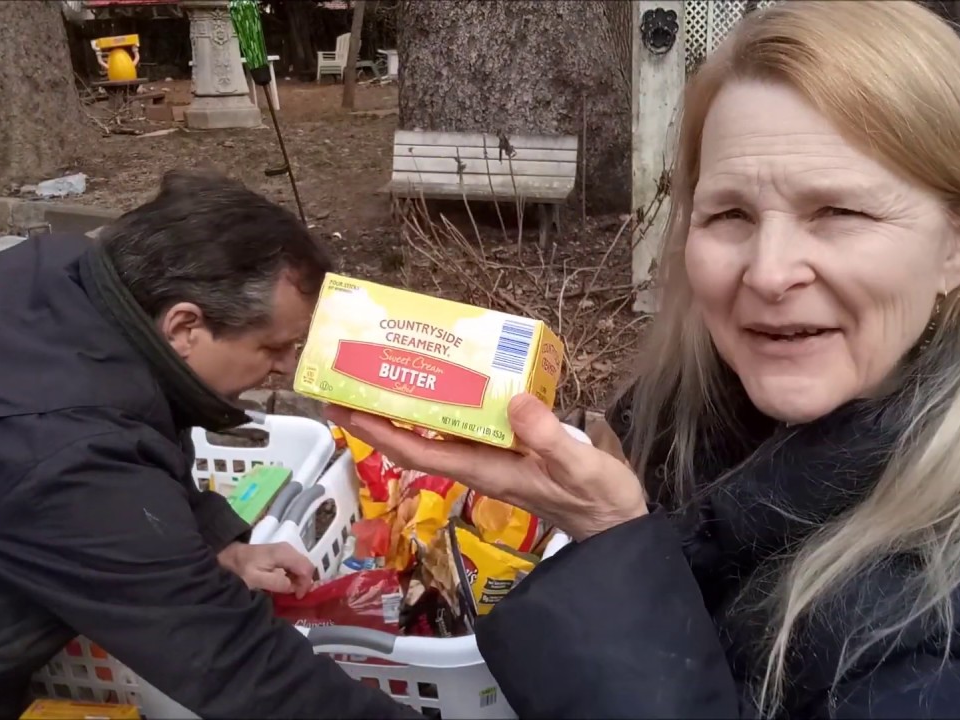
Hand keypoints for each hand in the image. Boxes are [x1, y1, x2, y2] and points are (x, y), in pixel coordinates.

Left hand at [217, 541, 315, 596]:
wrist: (231, 556)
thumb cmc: (242, 568)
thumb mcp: (255, 579)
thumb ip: (276, 583)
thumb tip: (292, 587)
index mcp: (284, 553)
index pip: (306, 568)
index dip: (305, 584)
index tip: (297, 597)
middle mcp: (289, 548)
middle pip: (307, 566)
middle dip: (304, 583)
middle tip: (295, 596)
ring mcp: (287, 550)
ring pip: (303, 566)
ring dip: (299, 580)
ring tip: (290, 592)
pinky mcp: (283, 553)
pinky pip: (296, 565)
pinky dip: (295, 576)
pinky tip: (286, 584)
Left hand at [324, 394, 647, 541]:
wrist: (615, 524)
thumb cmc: (597, 501)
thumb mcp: (579, 467)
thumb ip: (548, 438)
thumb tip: (511, 401)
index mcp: (485, 469)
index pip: (416, 451)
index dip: (377, 431)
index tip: (344, 408)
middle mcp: (478, 464)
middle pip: (413, 440)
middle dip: (376, 414)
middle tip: (346, 380)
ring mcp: (490, 458)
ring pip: (434, 432)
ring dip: (404, 407)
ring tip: (383, 372)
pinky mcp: (506, 451)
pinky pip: (462, 425)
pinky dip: (443, 404)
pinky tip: (444, 380)